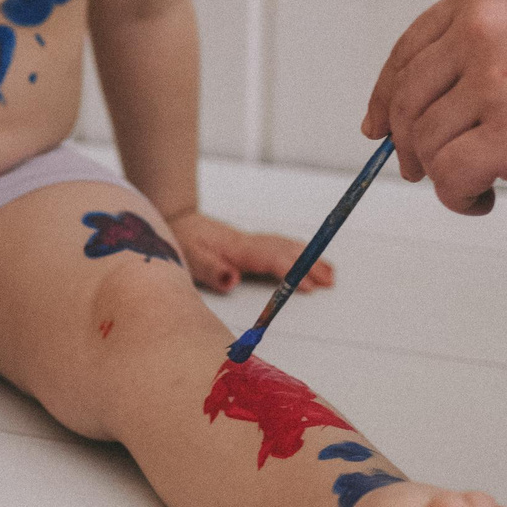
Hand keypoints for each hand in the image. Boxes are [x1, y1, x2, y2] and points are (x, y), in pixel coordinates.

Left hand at [168, 209, 331, 295]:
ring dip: (309, 258)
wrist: (175, 221)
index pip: (271, 260)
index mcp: (237, 248)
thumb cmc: (182, 242)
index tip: (308, 286)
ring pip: (285, 247)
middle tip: (331, 281)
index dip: (291, 272)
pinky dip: (297, 251)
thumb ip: (210, 269)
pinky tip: (306, 257)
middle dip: (310, 265)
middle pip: (285, 252)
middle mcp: (248, 243)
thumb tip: (231, 280)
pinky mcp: (249, 244)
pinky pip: (279, 246)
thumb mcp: (189, 258)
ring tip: (330, 273)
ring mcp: (250, 242)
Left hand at [362, 0, 506, 214]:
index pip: (406, 51)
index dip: (385, 95)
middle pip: (406, 100)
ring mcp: (492, 82)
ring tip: (474, 183)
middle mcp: (477, 33)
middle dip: (406, 143)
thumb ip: (493, 35)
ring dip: (440, 174)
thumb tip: (450, 91)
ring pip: (425, 141)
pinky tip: (482, 199)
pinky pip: (452, 176)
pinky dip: (457, 197)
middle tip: (423, 169)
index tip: (379, 125)